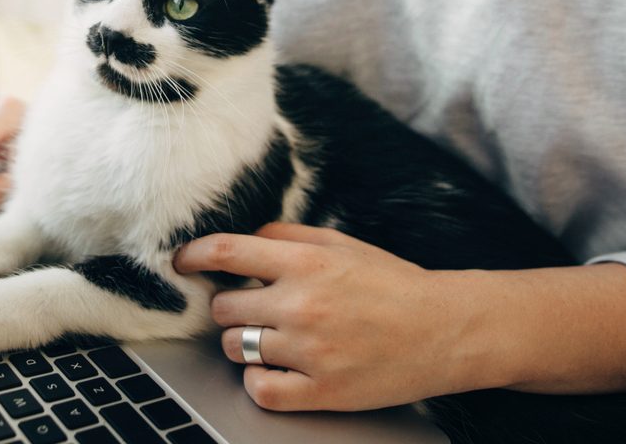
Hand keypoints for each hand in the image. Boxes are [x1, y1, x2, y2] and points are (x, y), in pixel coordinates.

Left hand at [174, 223, 473, 411]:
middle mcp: (302, 304)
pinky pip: (258, 389)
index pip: (226, 252)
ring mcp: (309, 350)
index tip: (180, 262)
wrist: (444, 330)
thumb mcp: (341, 243)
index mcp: (306, 262)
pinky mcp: (321, 391)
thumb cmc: (391, 282)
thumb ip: (287, 234)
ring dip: (242, 341)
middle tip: (253, 306)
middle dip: (231, 305)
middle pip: (224, 306)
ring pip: (235, 347)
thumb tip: (243, 238)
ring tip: (270, 336)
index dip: (193, 256)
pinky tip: (273, 367)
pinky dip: (257, 379)